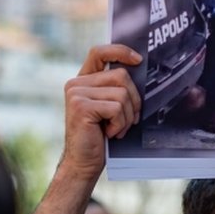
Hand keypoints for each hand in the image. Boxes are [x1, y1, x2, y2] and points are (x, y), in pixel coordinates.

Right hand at [61, 45, 141, 178]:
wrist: (84, 162)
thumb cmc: (99, 136)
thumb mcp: (108, 107)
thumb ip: (115, 88)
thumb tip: (138, 71)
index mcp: (83, 80)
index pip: (99, 52)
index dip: (120, 51)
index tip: (138, 60)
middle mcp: (76, 84)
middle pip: (121, 76)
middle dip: (133, 100)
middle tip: (128, 119)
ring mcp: (76, 94)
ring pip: (122, 94)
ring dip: (126, 116)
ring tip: (116, 129)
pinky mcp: (81, 107)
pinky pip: (116, 108)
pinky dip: (119, 124)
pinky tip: (109, 133)